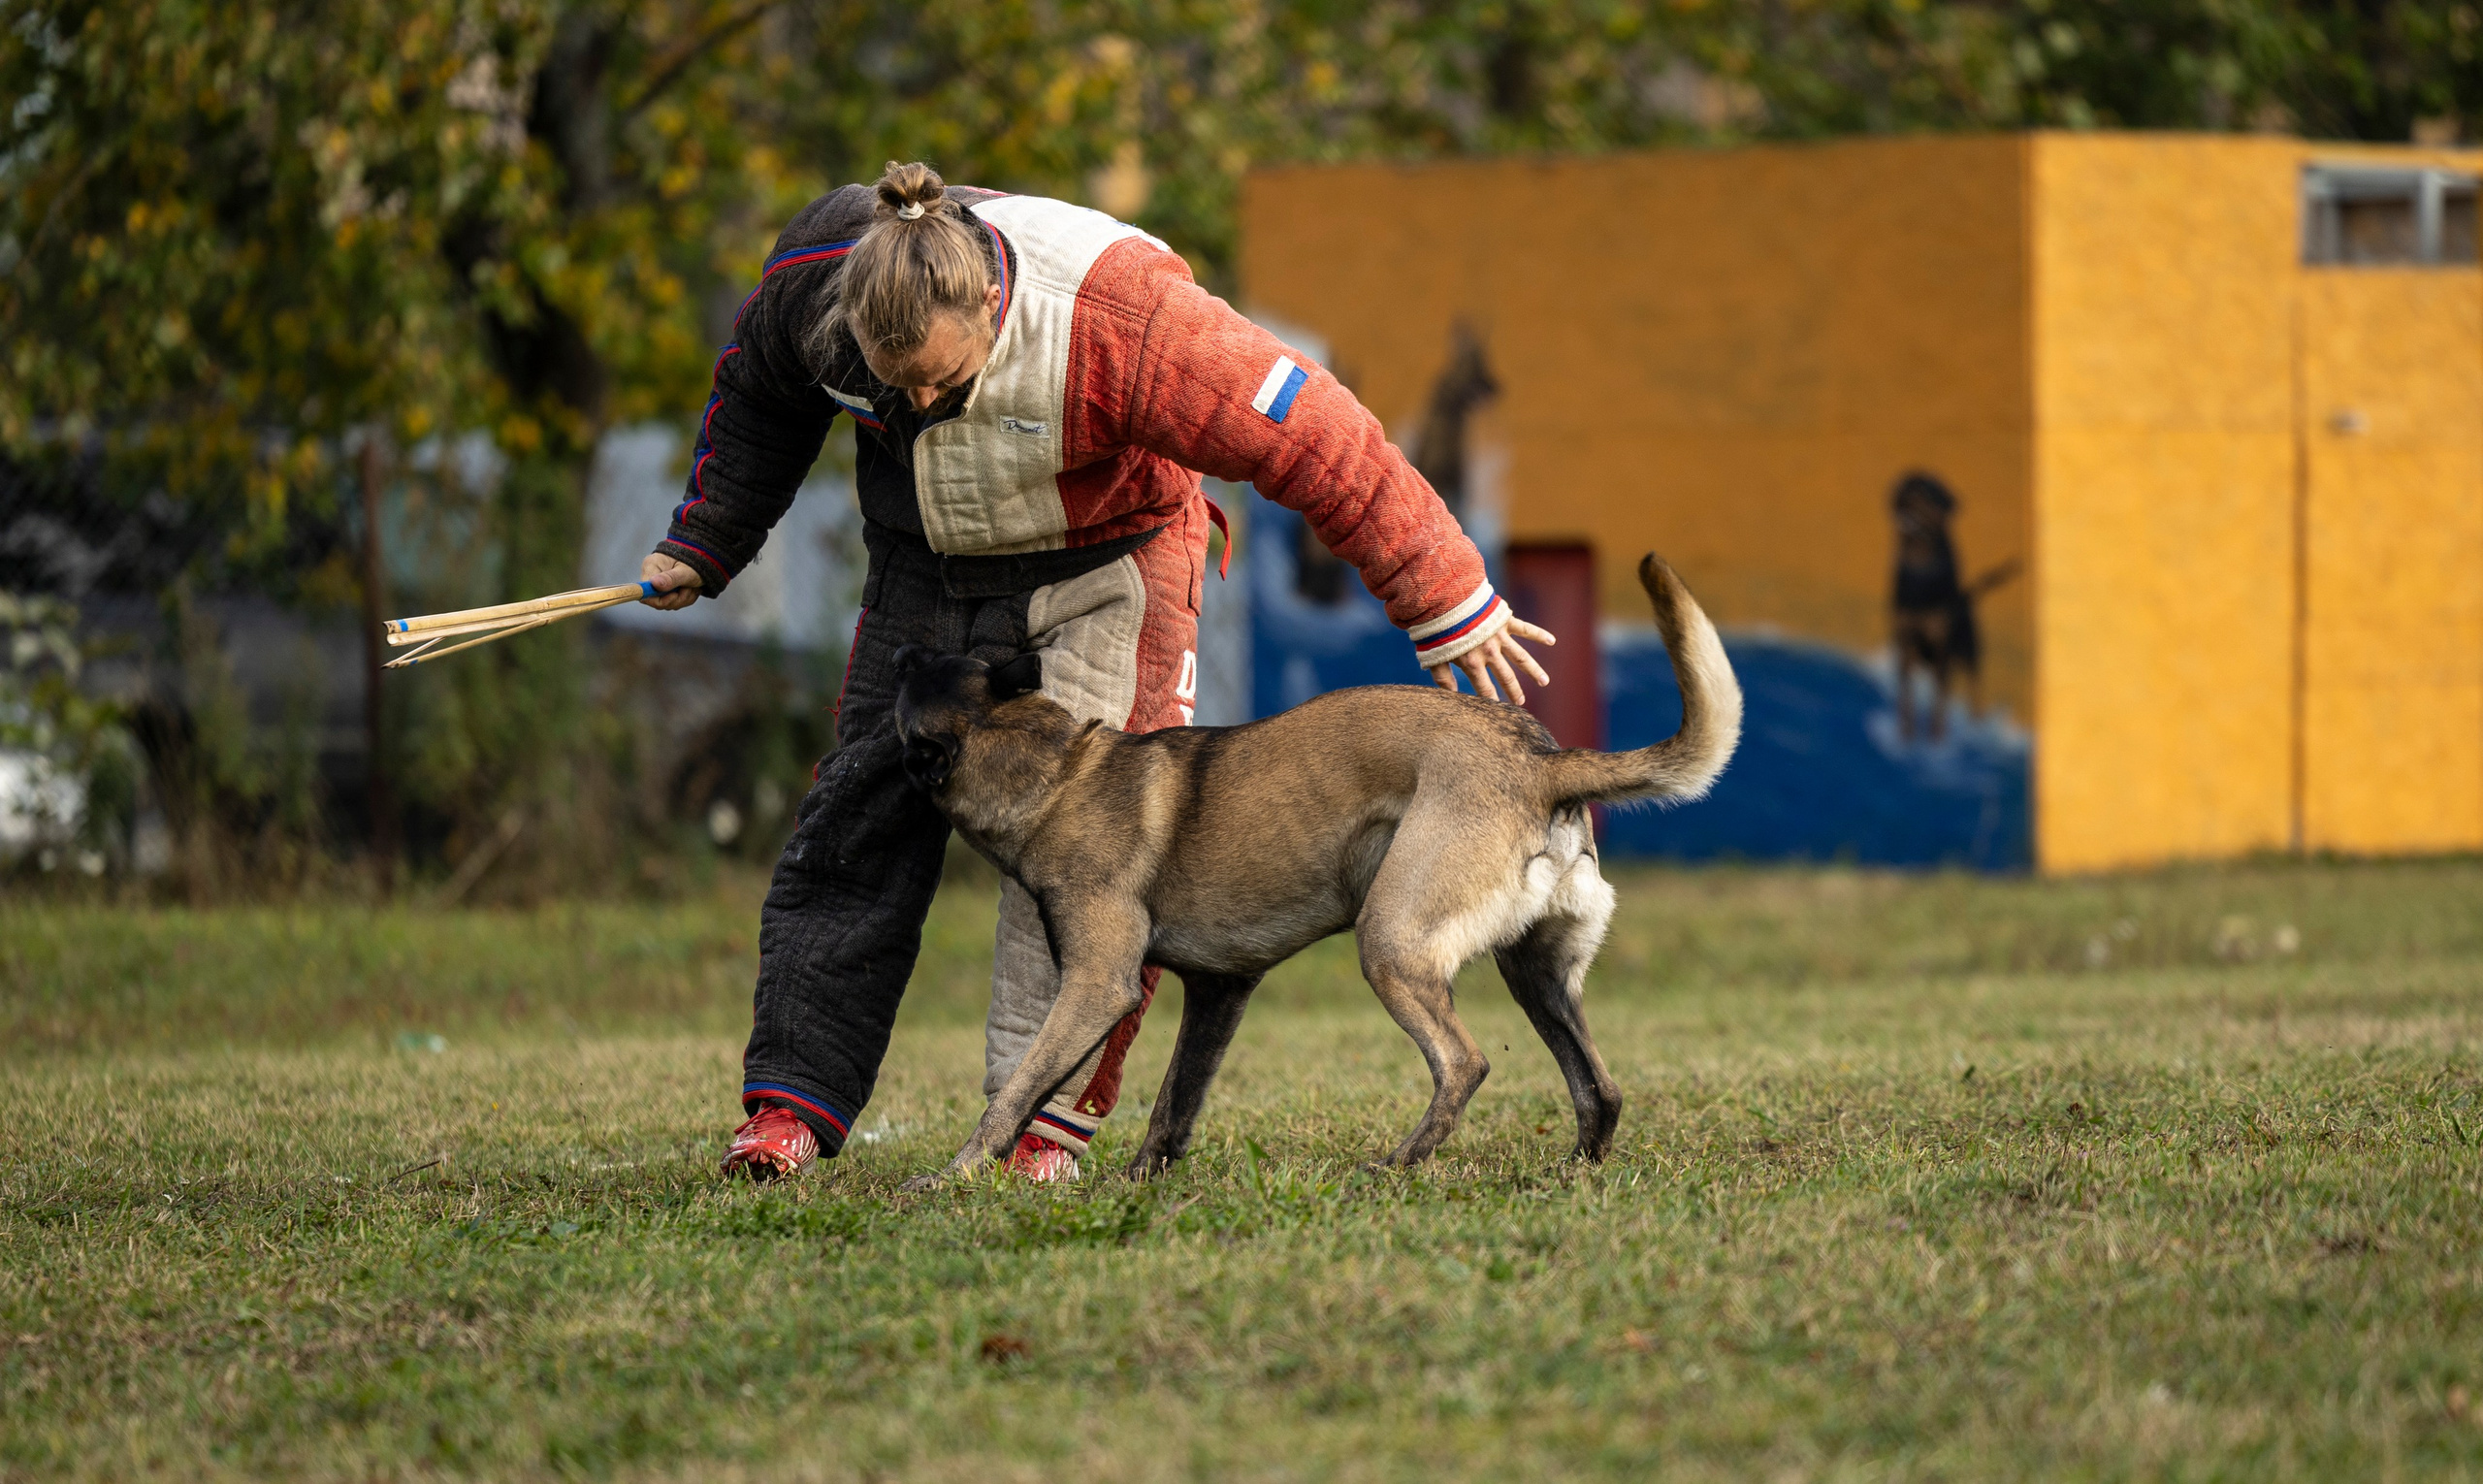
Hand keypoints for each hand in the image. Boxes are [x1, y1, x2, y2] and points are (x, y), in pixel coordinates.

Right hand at [640, 552, 701, 610]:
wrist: (702, 557)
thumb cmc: (694, 561)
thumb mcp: (685, 571)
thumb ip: (671, 578)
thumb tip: (653, 583)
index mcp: (651, 566)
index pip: (644, 591)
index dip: (659, 599)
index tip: (675, 595)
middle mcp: (651, 576)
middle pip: (658, 601)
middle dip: (677, 598)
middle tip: (690, 588)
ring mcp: (658, 585)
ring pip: (668, 604)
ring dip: (684, 598)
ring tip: (692, 586)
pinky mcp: (665, 591)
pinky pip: (675, 603)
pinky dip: (686, 598)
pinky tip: (691, 589)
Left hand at [1427, 618, 1554, 703]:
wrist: (1444, 599)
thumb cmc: (1437, 629)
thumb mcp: (1434, 657)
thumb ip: (1442, 678)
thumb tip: (1450, 695)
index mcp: (1472, 663)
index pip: (1485, 689)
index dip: (1491, 702)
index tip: (1497, 711)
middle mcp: (1489, 653)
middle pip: (1505, 677)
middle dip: (1514, 692)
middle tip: (1521, 704)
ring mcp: (1499, 637)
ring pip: (1521, 657)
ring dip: (1533, 670)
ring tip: (1545, 682)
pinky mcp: (1504, 621)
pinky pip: (1525, 629)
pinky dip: (1539, 634)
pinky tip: (1552, 641)